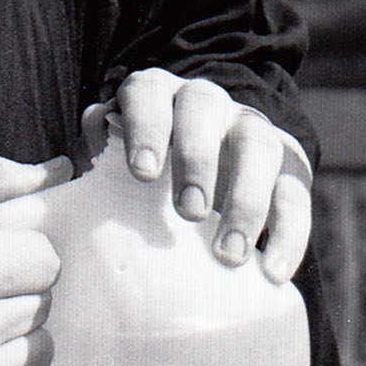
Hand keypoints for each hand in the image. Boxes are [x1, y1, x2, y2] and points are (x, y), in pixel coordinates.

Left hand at [83, 69, 311, 284]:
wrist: (201, 177)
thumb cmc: (140, 175)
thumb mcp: (110, 164)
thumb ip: (92, 163)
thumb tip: (70, 178)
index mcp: (157, 96)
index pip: (149, 92)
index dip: (146, 126)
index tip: (143, 171)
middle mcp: (207, 104)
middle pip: (206, 109)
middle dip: (197, 158)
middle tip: (188, 210)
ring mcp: (251, 132)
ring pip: (260, 144)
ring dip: (246, 198)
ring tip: (227, 253)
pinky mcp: (289, 171)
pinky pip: (295, 195)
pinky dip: (289, 234)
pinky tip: (273, 273)